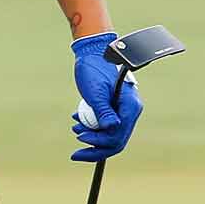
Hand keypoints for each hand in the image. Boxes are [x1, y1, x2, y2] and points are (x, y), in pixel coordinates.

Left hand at [70, 32, 144, 161]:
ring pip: (110, 134)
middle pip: (116, 140)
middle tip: (76, 151)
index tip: (80, 140)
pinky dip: (92, 126)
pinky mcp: (115, 106)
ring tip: (75, 127)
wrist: (92, 52)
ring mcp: (123, 108)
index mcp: (130, 106)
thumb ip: (104, 112)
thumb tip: (112, 130)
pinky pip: (106, 124)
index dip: (99, 144)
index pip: (118, 137)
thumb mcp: (95, 93)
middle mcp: (130, 110)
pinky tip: (77, 120)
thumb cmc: (94, 69)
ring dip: (92, 135)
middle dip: (95, 146)